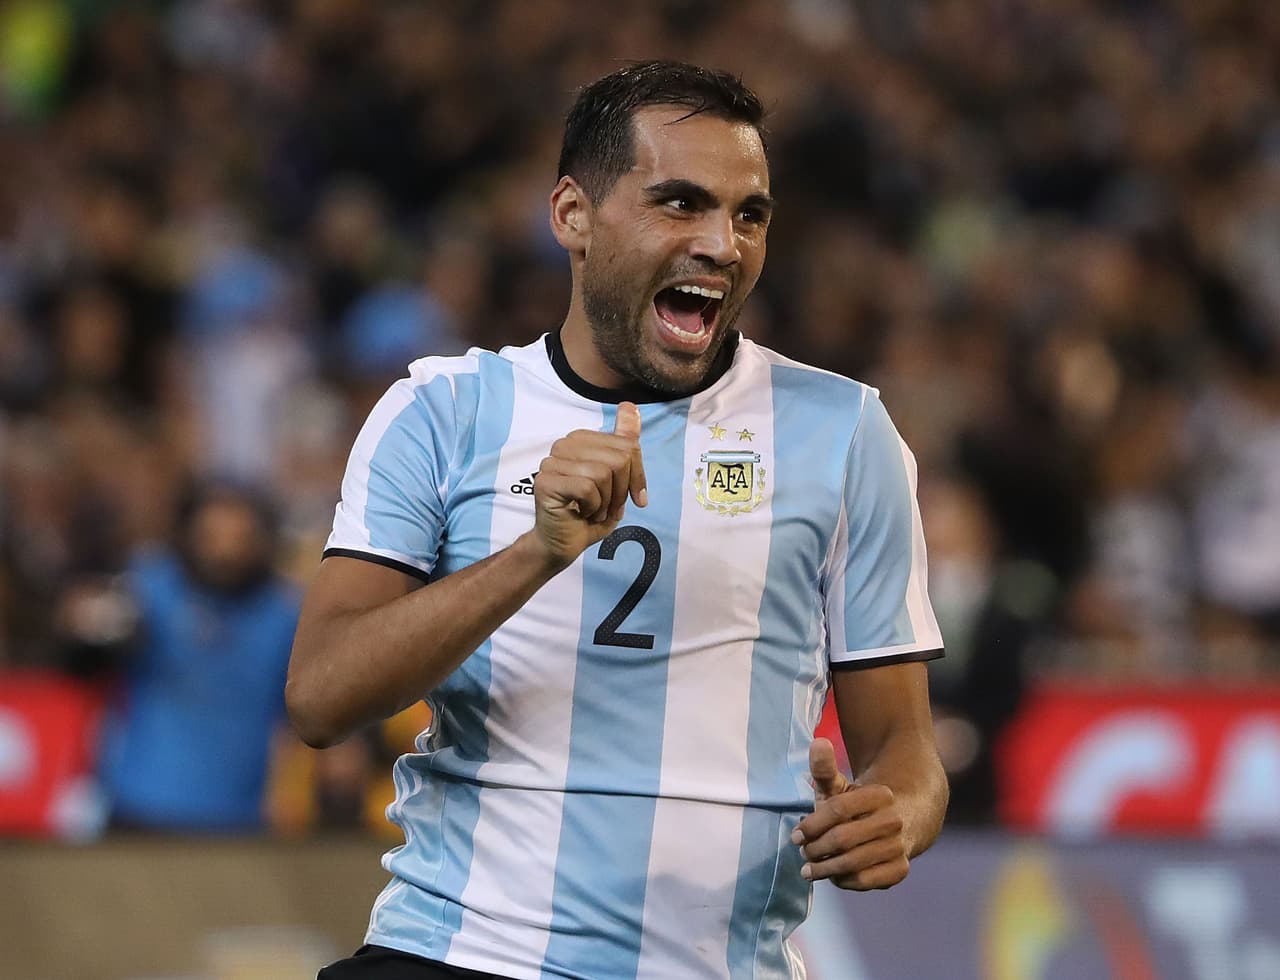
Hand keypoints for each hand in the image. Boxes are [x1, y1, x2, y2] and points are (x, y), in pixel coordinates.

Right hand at [529, 401, 647, 568]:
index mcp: (582, 439)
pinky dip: (593, 507)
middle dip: (621, 491)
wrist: (563, 543)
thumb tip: (630, 405)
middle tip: (609, 507)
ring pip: (602, 473)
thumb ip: (624, 441)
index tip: (636, 497)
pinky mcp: (545, 481)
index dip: (637, 476)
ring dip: (606, 501)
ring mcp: (552, 461)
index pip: (627, 446)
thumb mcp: (616, 477)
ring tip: (594, 510)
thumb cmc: (590, 512)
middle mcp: (564, 444)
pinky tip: (582, 512)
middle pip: (618, 458)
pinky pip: (587, 488)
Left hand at [791, 738, 910, 890]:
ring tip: (809, 868)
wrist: (902, 822)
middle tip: (803, 853)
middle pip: (843, 838)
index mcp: (879, 794)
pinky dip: (844, 881)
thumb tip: (818, 742)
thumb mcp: (841, 786)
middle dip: (816, 849)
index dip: (812, 824)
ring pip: (853, 863)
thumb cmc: (858, 805)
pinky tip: (832, 876)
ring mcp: (899, 846)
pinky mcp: (900, 870)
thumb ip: (824, 768)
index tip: (796, 836)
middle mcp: (894, 820)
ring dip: (825, 868)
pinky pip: (865, 881)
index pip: (838, 810)